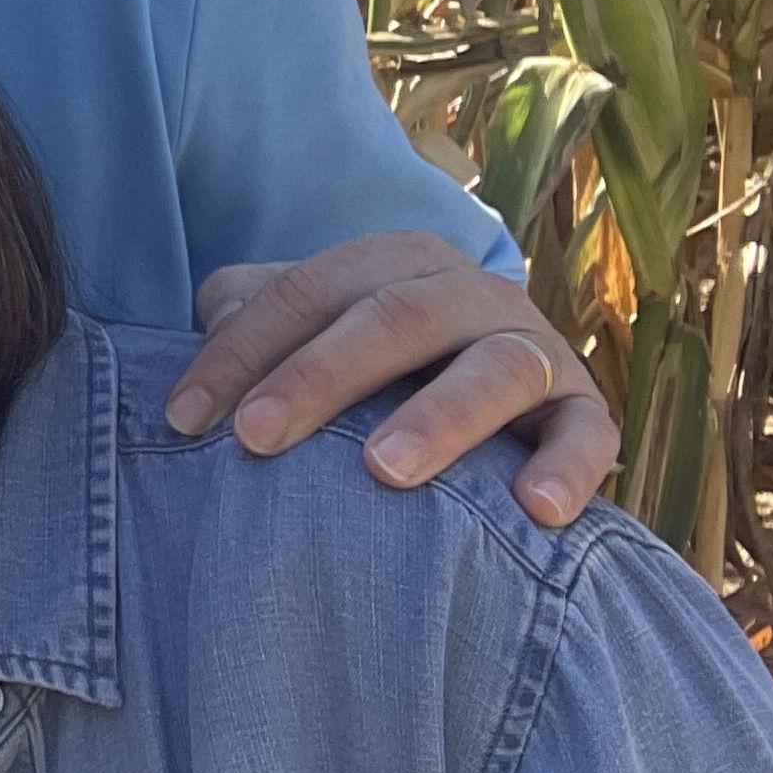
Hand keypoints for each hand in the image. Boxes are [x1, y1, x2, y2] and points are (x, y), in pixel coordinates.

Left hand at [169, 231, 615, 526]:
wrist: (491, 398)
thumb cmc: (368, 368)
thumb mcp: (309, 330)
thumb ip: (250, 315)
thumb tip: (211, 322)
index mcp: (396, 262)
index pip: (308, 290)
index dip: (242, 350)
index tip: (184, 418)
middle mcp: (471, 293)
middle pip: (395, 317)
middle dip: (319, 376)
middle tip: (256, 437)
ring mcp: (536, 350)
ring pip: (497, 368)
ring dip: (441, 416)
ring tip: (385, 471)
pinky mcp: (585, 412)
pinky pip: (589, 436)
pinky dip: (568, 468)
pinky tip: (532, 509)